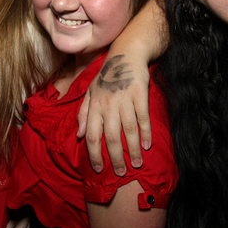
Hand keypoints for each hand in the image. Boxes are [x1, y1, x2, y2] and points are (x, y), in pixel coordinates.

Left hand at [78, 55, 151, 176]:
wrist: (125, 54)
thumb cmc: (106, 76)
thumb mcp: (90, 92)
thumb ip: (84, 113)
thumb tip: (80, 135)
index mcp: (95, 106)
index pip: (92, 136)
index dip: (94, 155)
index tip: (98, 169)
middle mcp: (108, 105)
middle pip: (111, 137)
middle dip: (115, 158)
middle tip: (121, 173)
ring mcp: (125, 100)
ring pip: (128, 131)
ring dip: (133, 150)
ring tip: (137, 164)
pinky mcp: (140, 94)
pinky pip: (143, 118)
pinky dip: (146, 133)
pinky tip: (148, 146)